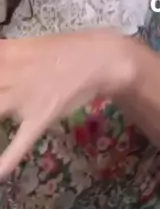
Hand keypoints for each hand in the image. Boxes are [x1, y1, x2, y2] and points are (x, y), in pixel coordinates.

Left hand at [0, 30, 131, 177]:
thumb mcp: (30, 46)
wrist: (100, 58)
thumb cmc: (66, 51)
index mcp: (7, 55)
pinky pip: (20, 142)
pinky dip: (6, 161)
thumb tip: (0, 56)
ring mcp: (25, 98)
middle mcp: (11, 75)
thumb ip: (5, 54)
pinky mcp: (40, 117)